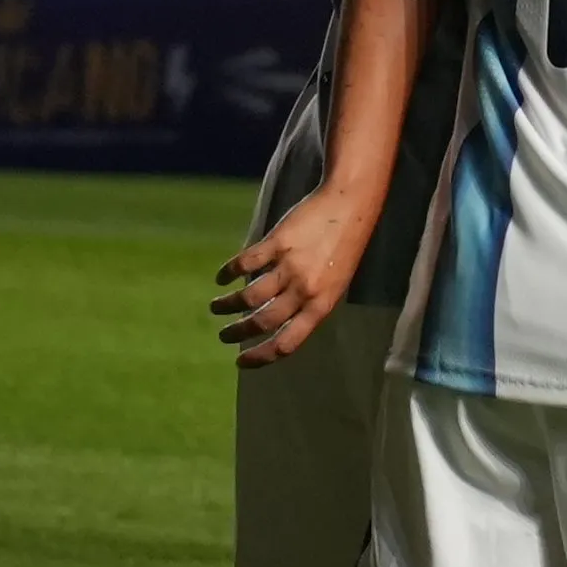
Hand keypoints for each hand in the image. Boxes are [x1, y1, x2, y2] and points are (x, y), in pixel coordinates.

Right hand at [215, 187, 368, 365]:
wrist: (350, 204)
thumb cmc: (344, 248)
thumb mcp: (335, 285)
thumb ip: (309, 304)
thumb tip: (276, 323)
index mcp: (322, 305)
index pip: (287, 343)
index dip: (260, 357)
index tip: (240, 362)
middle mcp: (306, 290)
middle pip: (262, 322)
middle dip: (237, 333)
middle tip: (224, 335)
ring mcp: (291, 266)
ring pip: (248, 296)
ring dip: (226, 305)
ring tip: (216, 307)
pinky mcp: (278, 242)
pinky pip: (244, 264)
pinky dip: (228, 273)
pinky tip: (221, 277)